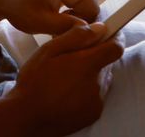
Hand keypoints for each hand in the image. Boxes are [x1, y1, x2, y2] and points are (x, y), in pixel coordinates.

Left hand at [0, 0, 142, 34]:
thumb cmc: (17, 6)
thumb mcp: (39, 22)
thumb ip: (67, 27)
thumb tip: (92, 29)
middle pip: (91, 7)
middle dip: (80, 21)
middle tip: (56, 27)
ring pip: (87, 8)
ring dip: (74, 19)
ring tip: (51, 19)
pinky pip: (81, 4)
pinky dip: (71, 14)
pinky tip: (53, 15)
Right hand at [6, 23, 124, 135]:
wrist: (27, 117)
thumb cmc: (34, 82)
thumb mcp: (49, 51)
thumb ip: (76, 37)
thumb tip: (99, 28)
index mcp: (87, 64)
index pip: (116, 47)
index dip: (114, 39)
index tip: (105, 36)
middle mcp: (97, 83)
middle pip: (107, 63)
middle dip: (95, 58)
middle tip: (73, 59)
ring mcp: (97, 100)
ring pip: (102, 79)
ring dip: (91, 75)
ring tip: (66, 78)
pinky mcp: (94, 113)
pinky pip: (97, 96)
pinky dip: (87, 91)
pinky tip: (68, 92)